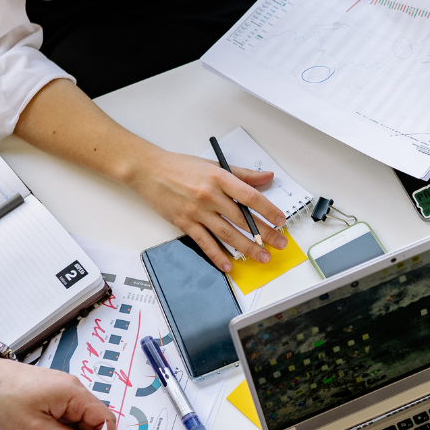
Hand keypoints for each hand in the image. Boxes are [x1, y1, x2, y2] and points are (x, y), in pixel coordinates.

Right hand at [127, 147, 287, 272]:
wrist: (149, 171)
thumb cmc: (180, 167)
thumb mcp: (213, 165)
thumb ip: (242, 174)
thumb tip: (266, 177)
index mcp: (219, 178)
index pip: (250, 196)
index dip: (268, 210)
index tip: (280, 220)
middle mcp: (209, 195)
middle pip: (242, 218)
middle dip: (264, 233)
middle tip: (279, 243)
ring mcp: (197, 211)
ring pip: (227, 233)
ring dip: (246, 247)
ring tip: (262, 257)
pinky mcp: (184, 223)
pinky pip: (204, 242)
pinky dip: (217, 255)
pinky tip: (228, 265)